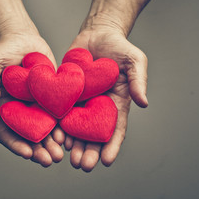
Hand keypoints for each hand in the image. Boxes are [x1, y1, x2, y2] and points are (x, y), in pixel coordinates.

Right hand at [0, 32, 64, 166]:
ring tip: (62, 153)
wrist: (23, 39)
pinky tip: (70, 134)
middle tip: (50, 159)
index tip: (28, 154)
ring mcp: (37, 105)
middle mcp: (21, 110)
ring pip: (45, 129)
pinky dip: (63, 126)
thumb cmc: (2, 49)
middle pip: (28, 136)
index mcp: (3, 107)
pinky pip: (58, 114)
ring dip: (52, 143)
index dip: (15, 145)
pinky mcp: (52, 96)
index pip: (6, 132)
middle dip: (38, 150)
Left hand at [64, 25, 147, 171]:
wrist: (97, 34)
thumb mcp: (134, 61)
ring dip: (73, 143)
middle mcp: (98, 106)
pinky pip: (61, 111)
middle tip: (82, 165)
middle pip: (94, 133)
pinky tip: (55, 135)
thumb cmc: (119, 46)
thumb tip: (144, 103)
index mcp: (116, 103)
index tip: (106, 161)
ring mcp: (81, 101)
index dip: (112, 146)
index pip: (116, 129)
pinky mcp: (66, 92)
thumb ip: (138, 81)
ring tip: (68, 156)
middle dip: (89, 150)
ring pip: (76, 127)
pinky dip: (58, 124)